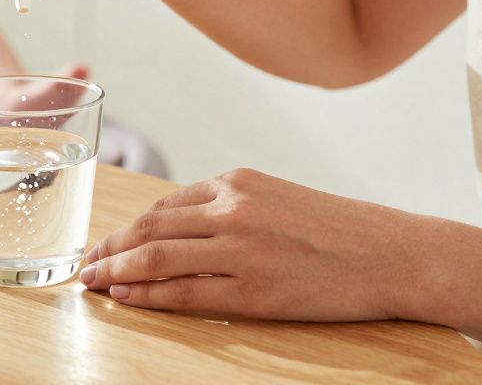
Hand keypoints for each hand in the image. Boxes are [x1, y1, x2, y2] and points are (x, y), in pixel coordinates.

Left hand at [80, 169, 435, 321]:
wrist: (395, 253)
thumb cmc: (340, 230)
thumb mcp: (279, 199)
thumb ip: (232, 207)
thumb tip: (183, 227)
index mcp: (239, 183)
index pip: (165, 206)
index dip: (129, 227)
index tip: (106, 242)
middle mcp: (235, 208)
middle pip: (152, 227)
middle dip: (112, 247)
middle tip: (86, 264)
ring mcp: (243, 249)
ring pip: (160, 257)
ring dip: (118, 270)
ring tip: (94, 282)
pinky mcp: (256, 289)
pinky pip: (186, 292)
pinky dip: (149, 294)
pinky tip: (127, 297)